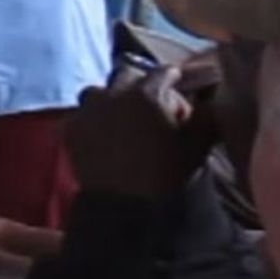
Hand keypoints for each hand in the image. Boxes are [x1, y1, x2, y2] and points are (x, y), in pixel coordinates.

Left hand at [64, 65, 214, 198]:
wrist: (130, 207)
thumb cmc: (171, 175)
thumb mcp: (199, 144)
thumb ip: (206, 115)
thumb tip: (209, 100)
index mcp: (147, 93)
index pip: (163, 72)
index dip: (172, 76)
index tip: (176, 81)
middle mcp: (113, 94)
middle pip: (127, 74)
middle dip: (139, 82)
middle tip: (147, 99)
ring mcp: (87, 110)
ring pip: (97, 92)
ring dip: (108, 99)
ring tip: (119, 117)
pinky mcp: (70, 128)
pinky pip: (80, 115)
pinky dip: (90, 121)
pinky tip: (100, 135)